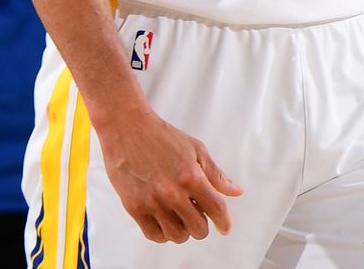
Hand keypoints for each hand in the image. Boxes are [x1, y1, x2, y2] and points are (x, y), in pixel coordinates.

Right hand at [97, 109, 241, 242]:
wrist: (126, 128)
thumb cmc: (163, 137)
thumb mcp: (195, 149)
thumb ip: (216, 174)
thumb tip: (237, 192)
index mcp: (191, 177)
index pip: (216, 209)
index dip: (224, 222)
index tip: (224, 228)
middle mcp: (172, 192)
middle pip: (198, 229)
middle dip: (202, 225)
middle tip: (196, 215)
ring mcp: (152, 201)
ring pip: (177, 236)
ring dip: (183, 230)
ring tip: (179, 216)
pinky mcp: (133, 207)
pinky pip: (154, 235)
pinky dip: (163, 233)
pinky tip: (164, 220)